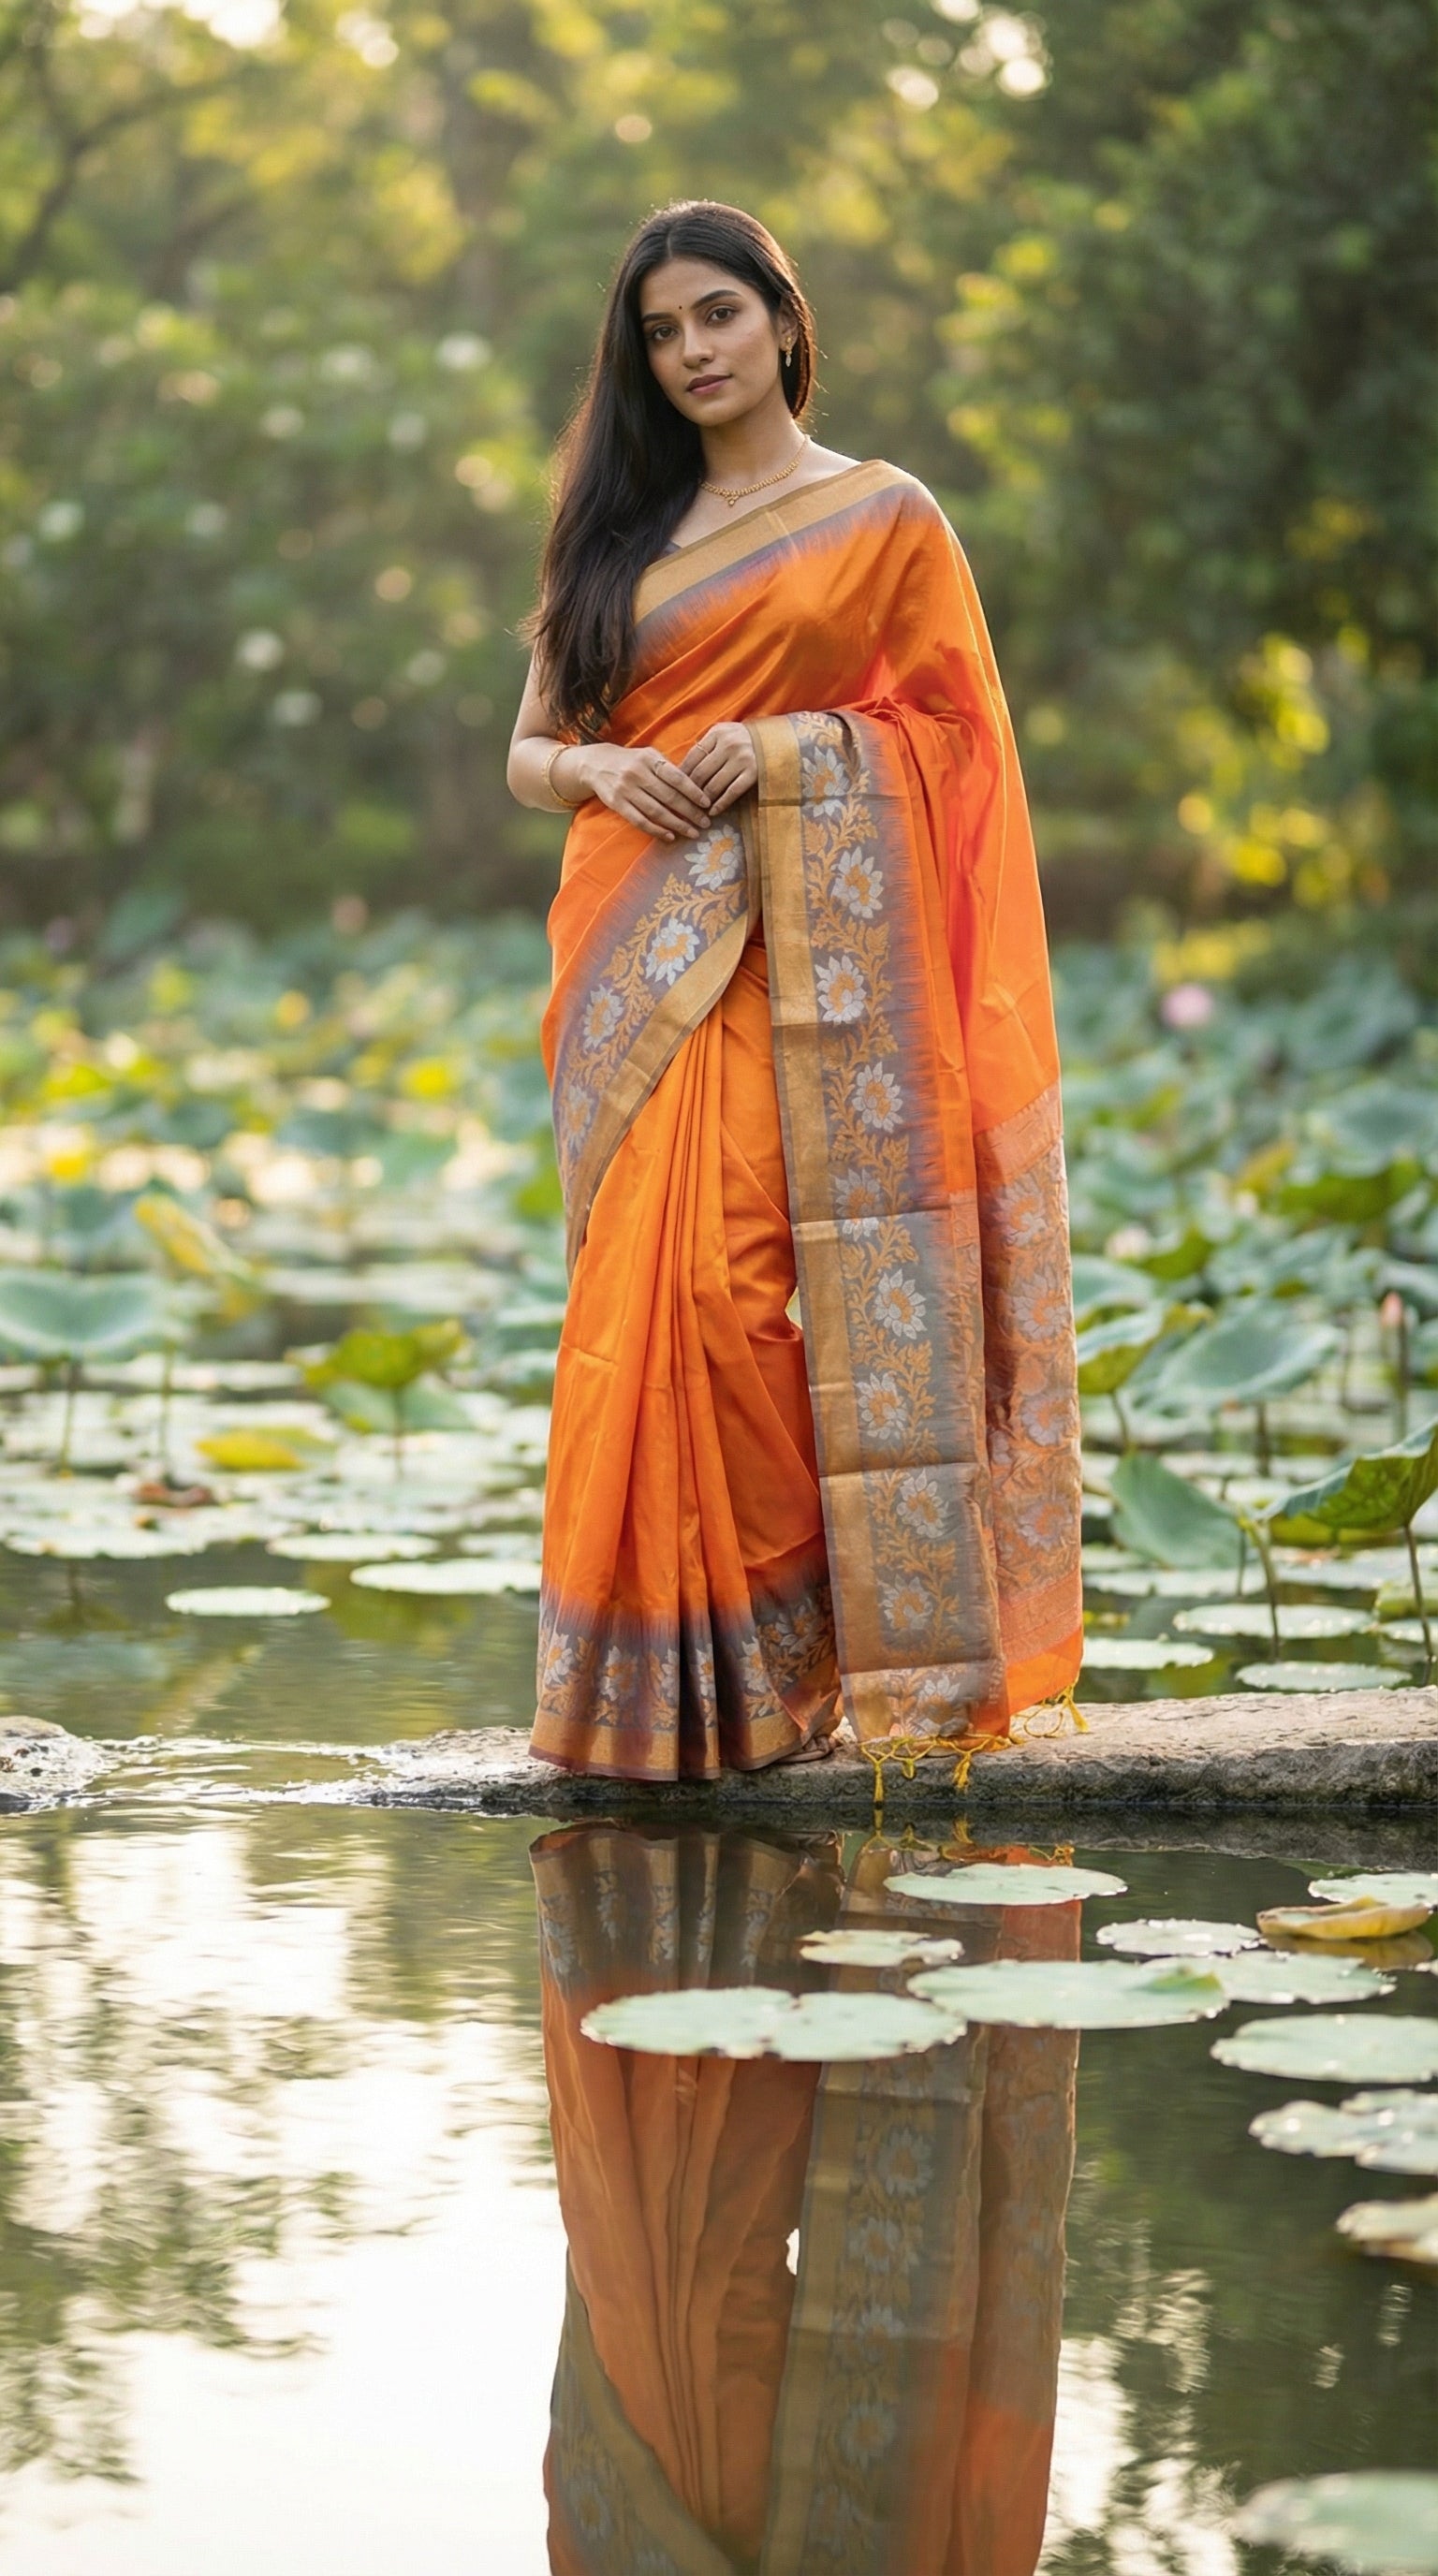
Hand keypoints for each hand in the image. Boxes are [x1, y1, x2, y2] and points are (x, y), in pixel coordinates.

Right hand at [576, 742, 711, 843]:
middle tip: (705, 823)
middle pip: (669, 797)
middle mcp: (637, 773)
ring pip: (656, 811)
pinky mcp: (616, 803)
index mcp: (649, 759)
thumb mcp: (649, 756)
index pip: (676, 777)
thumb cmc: (631, 761)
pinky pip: (639, 820)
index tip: (707, 804)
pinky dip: (656, 830)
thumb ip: (668, 769)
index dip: (693, 792)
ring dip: (677, 824)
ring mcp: (626, 789)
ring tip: (692, 832)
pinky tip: (670, 836)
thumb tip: (696, 787)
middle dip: (690, 812)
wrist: (596, 764)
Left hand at [681, 722, 757, 814]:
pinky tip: (713, 812)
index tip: (675, 788)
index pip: (692, 757)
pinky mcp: (753, 773)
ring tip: (698, 809)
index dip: (682, 775)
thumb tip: (681, 770)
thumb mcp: (724, 735)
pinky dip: (720, 804)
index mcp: (718, 733)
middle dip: (690, 791)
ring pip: (714, 785)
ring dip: (703, 800)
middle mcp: (729, 744)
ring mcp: (742, 759)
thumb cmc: (743, 740)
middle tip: (684, 803)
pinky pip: (732, 792)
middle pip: (700, 773)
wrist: (776, 740)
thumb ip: (706, 747)